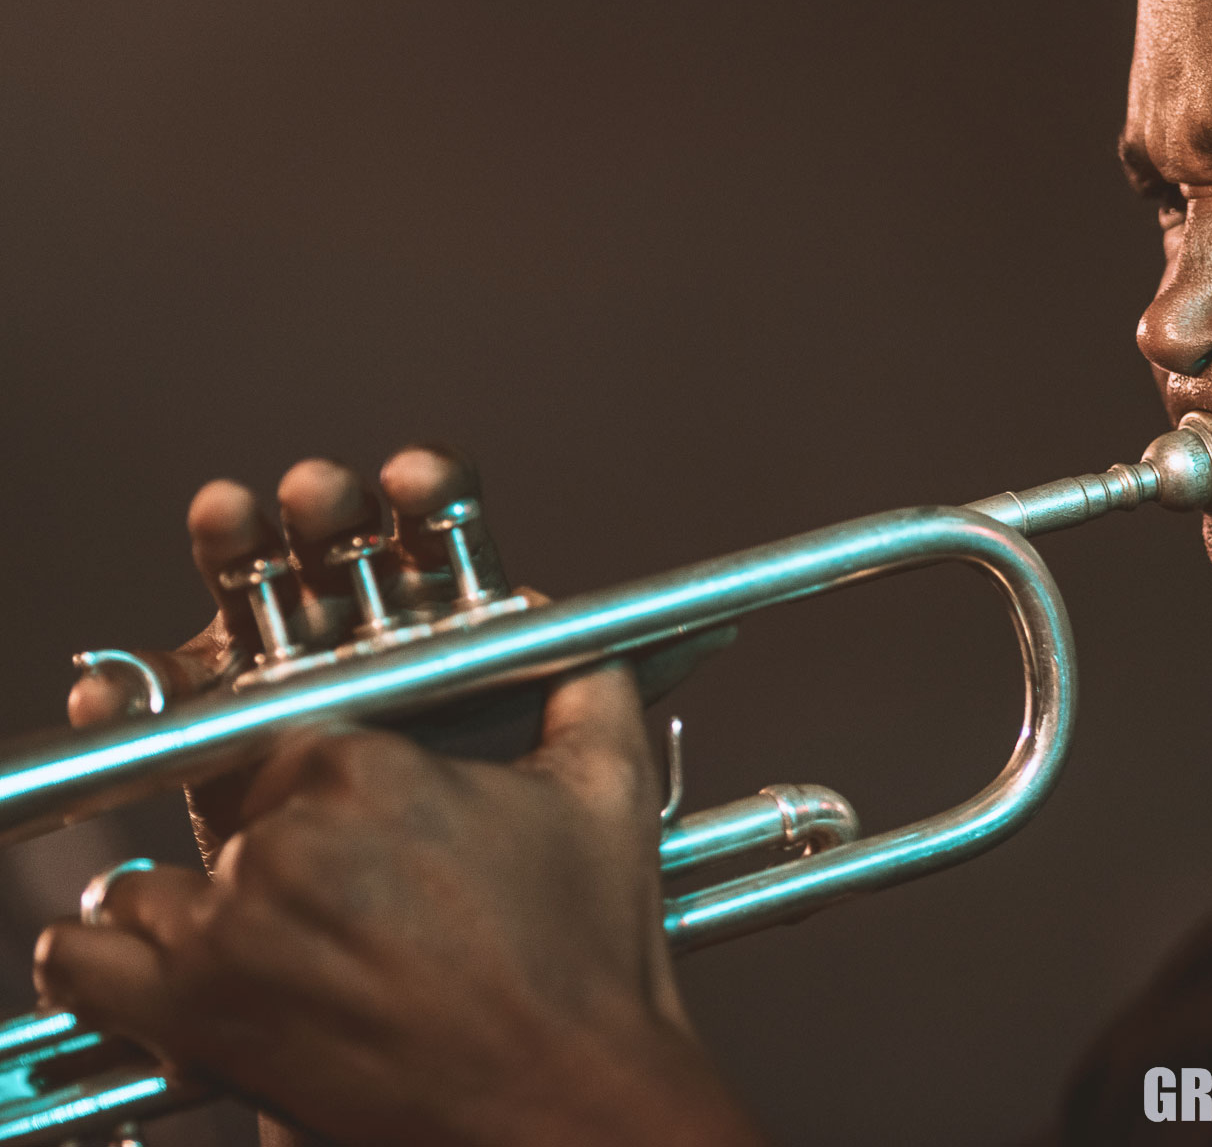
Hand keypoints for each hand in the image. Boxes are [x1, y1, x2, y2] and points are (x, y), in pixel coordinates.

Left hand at [44, 449, 763, 1145]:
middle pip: (229, 812)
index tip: (354, 819)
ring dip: (193, 906)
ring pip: (153, 884)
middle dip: (279, 848)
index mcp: (370, 771)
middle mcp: (287, 842)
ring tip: (272, 940)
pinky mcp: (194, 1015)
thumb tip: (556, 624)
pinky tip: (173, 967)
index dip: (323, 782)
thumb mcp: (611, 791)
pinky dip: (105, 959)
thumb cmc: (587, 960)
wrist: (568, 1100)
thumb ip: (584, 683)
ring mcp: (230, 931)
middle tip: (348, 898)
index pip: (292, 738)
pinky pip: (87, 961)